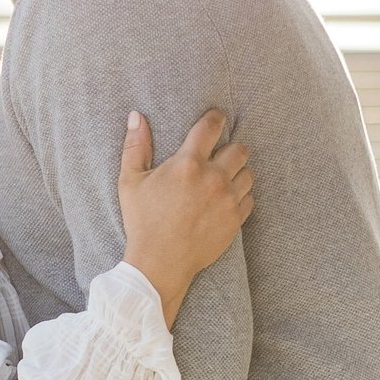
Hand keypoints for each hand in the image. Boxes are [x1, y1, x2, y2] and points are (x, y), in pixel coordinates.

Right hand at [117, 108, 253, 323]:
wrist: (159, 263)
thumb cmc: (142, 221)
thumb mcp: (130, 181)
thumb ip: (135, 145)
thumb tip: (136, 116)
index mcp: (188, 164)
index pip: (211, 127)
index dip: (216, 118)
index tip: (216, 118)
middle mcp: (213, 178)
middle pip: (240, 149)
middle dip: (230, 148)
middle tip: (219, 155)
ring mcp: (227, 200)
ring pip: (248, 174)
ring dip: (237, 172)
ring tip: (222, 179)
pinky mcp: (235, 220)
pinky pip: (249, 199)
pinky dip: (241, 196)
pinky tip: (225, 200)